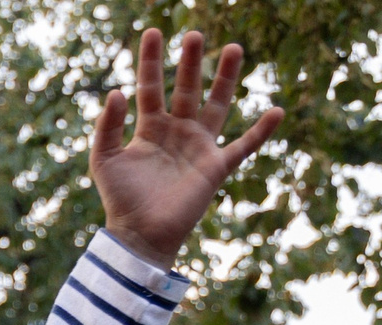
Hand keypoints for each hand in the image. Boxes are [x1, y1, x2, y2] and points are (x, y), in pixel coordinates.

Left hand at [90, 28, 282, 266]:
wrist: (139, 235)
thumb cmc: (120, 199)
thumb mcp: (104, 159)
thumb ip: (107, 126)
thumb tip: (116, 91)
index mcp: (150, 129)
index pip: (151, 87)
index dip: (151, 61)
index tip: (153, 32)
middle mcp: (177, 132)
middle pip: (186, 89)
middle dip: (190, 62)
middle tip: (194, 34)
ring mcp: (198, 148)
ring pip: (217, 106)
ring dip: (226, 79)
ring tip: (234, 48)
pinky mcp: (215, 167)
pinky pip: (244, 147)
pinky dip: (261, 131)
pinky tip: (277, 111)